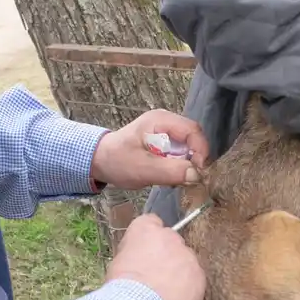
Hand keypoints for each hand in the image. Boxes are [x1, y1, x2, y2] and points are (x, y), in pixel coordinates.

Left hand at [91, 110, 207, 188]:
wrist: (98, 162)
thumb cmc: (117, 161)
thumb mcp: (143, 168)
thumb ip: (171, 171)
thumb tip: (197, 175)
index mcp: (161, 120)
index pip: (193, 130)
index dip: (201, 151)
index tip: (199, 172)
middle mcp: (166, 122)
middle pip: (193, 138)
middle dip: (195, 158)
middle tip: (190, 178)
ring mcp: (165, 132)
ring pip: (189, 147)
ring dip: (187, 163)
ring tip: (178, 178)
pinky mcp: (163, 143)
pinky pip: (180, 152)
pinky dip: (180, 165)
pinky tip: (170, 176)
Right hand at [106, 215, 205, 299]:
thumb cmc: (121, 286)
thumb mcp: (118, 260)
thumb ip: (134, 251)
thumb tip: (140, 257)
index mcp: (146, 229)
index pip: (152, 222)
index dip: (150, 239)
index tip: (147, 252)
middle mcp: (170, 237)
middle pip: (172, 242)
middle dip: (166, 256)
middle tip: (156, 276)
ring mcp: (188, 256)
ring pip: (186, 261)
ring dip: (178, 272)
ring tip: (165, 293)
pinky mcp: (200, 276)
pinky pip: (195, 280)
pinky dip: (187, 288)